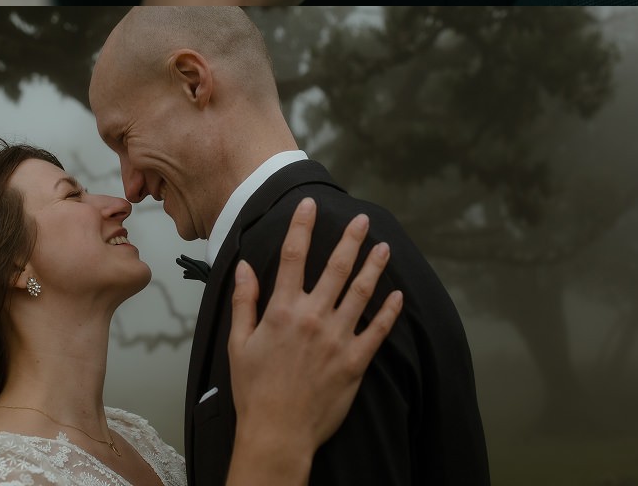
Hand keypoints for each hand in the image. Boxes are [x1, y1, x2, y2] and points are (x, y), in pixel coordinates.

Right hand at [228, 198, 401, 470]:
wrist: (277, 433)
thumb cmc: (254, 390)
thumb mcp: (239, 343)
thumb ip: (244, 301)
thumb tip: (244, 266)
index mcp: (283, 309)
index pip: (293, 256)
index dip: (302, 226)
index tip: (310, 204)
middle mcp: (313, 316)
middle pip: (336, 267)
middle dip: (350, 239)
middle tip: (362, 219)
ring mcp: (337, 338)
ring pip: (361, 293)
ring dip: (374, 267)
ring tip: (384, 247)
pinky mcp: (355, 362)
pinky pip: (377, 331)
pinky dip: (389, 312)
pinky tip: (398, 296)